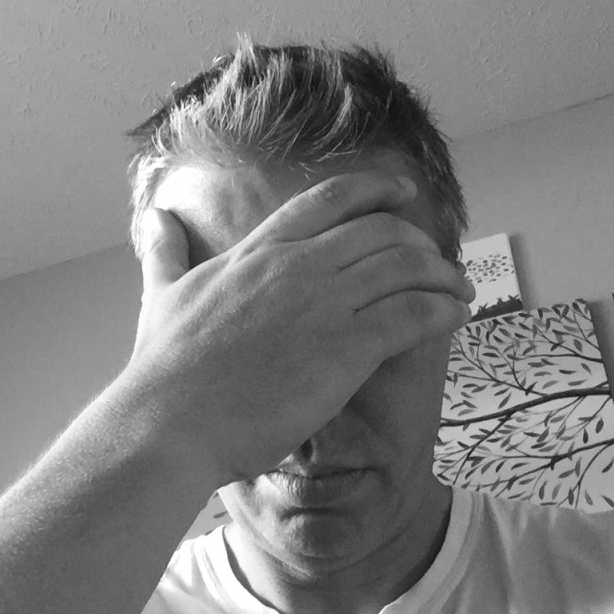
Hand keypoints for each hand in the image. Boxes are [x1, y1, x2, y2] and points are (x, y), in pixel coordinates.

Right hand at [122, 171, 473, 485]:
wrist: (169, 423)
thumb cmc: (162, 369)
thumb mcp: (160, 294)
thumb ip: (163, 251)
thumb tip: (153, 215)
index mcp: (260, 251)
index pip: (328, 200)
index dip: (374, 189)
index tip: (402, 191)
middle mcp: (298, 265)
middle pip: (381, 231)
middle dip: (420, 241)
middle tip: (437, 261)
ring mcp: (324, 304)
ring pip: (406, 267)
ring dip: (443, 275)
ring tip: (460, 290)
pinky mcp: (346, 349)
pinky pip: (415, 315)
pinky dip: (444, 311)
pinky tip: (456, 317)